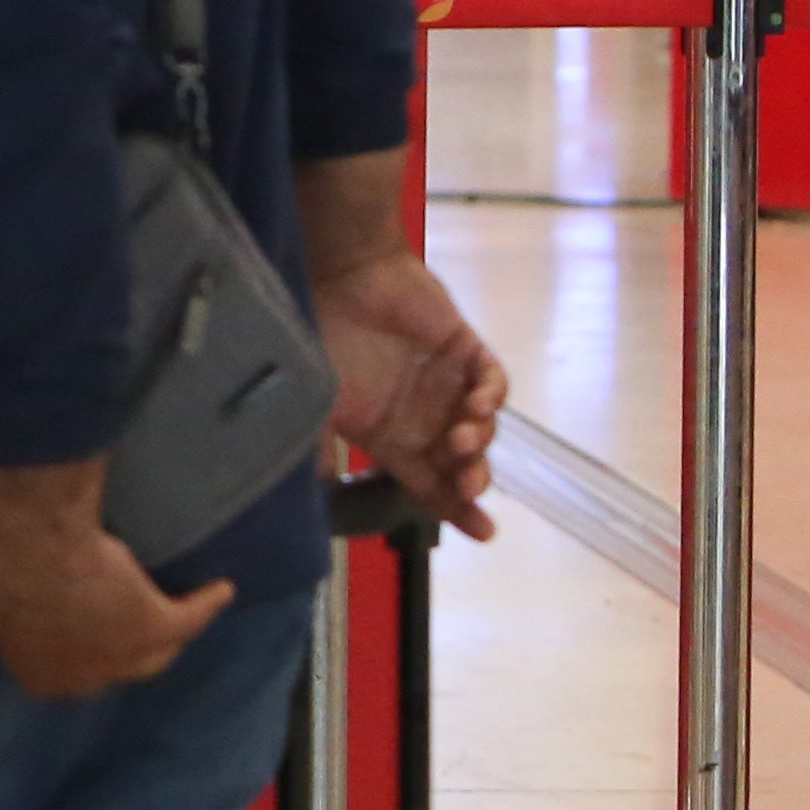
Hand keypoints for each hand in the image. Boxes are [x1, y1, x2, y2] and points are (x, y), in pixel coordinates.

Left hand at [0, 454, 234, 699]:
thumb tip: (17, 590)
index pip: (72, 673)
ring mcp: (121, 657)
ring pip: (158, 649)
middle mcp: (82, 678)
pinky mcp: (155, 625)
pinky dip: (207, 602)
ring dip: (172, 632)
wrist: (21, 545)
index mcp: (35, 675)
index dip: (85, 654)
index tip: (89, 633)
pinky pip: (192, 617)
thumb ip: (15, 608)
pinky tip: (219, 589)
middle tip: (132, 628)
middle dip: (126, 653)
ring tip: (185, 613)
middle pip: (120, 669)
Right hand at [314, 246, 505, 541]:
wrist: (343, 278)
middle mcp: (423, 416)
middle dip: (472, 479)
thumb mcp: (316, 405)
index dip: (456, 509)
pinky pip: (494, 382)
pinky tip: (479, 403)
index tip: (484, 532)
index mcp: (389, 436)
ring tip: (461, 437)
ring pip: (481, 426)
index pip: (429, 484)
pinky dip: (493, 397)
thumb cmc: (324, 339)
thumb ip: (320, 452)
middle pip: (463, 462)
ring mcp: (447, 384)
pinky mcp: (466, 352)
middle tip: (470, 485)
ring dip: (478, 440)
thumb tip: (315, 498)